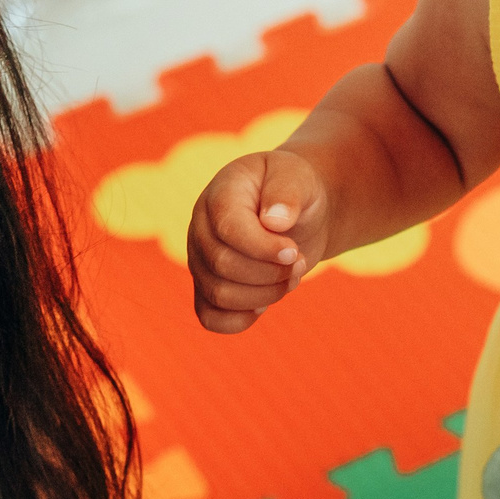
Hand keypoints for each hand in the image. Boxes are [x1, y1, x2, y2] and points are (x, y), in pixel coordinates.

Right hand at [189, 149, 331, 332]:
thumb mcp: (298, 177)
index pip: (229, 229)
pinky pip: (210, 318)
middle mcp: (201, 228)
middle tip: (298, 262)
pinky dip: (239, 321)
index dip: (263, 248)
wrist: (295, 211)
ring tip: (290, 277)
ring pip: (219, 295)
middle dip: (270, 273)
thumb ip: (288, 192)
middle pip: (223, 266)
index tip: (293, 252)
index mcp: (220, 195)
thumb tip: (274, 221)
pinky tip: (264, 305)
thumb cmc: (295, 189)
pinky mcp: (208, 286)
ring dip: (264, 296)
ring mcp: (201, 260)